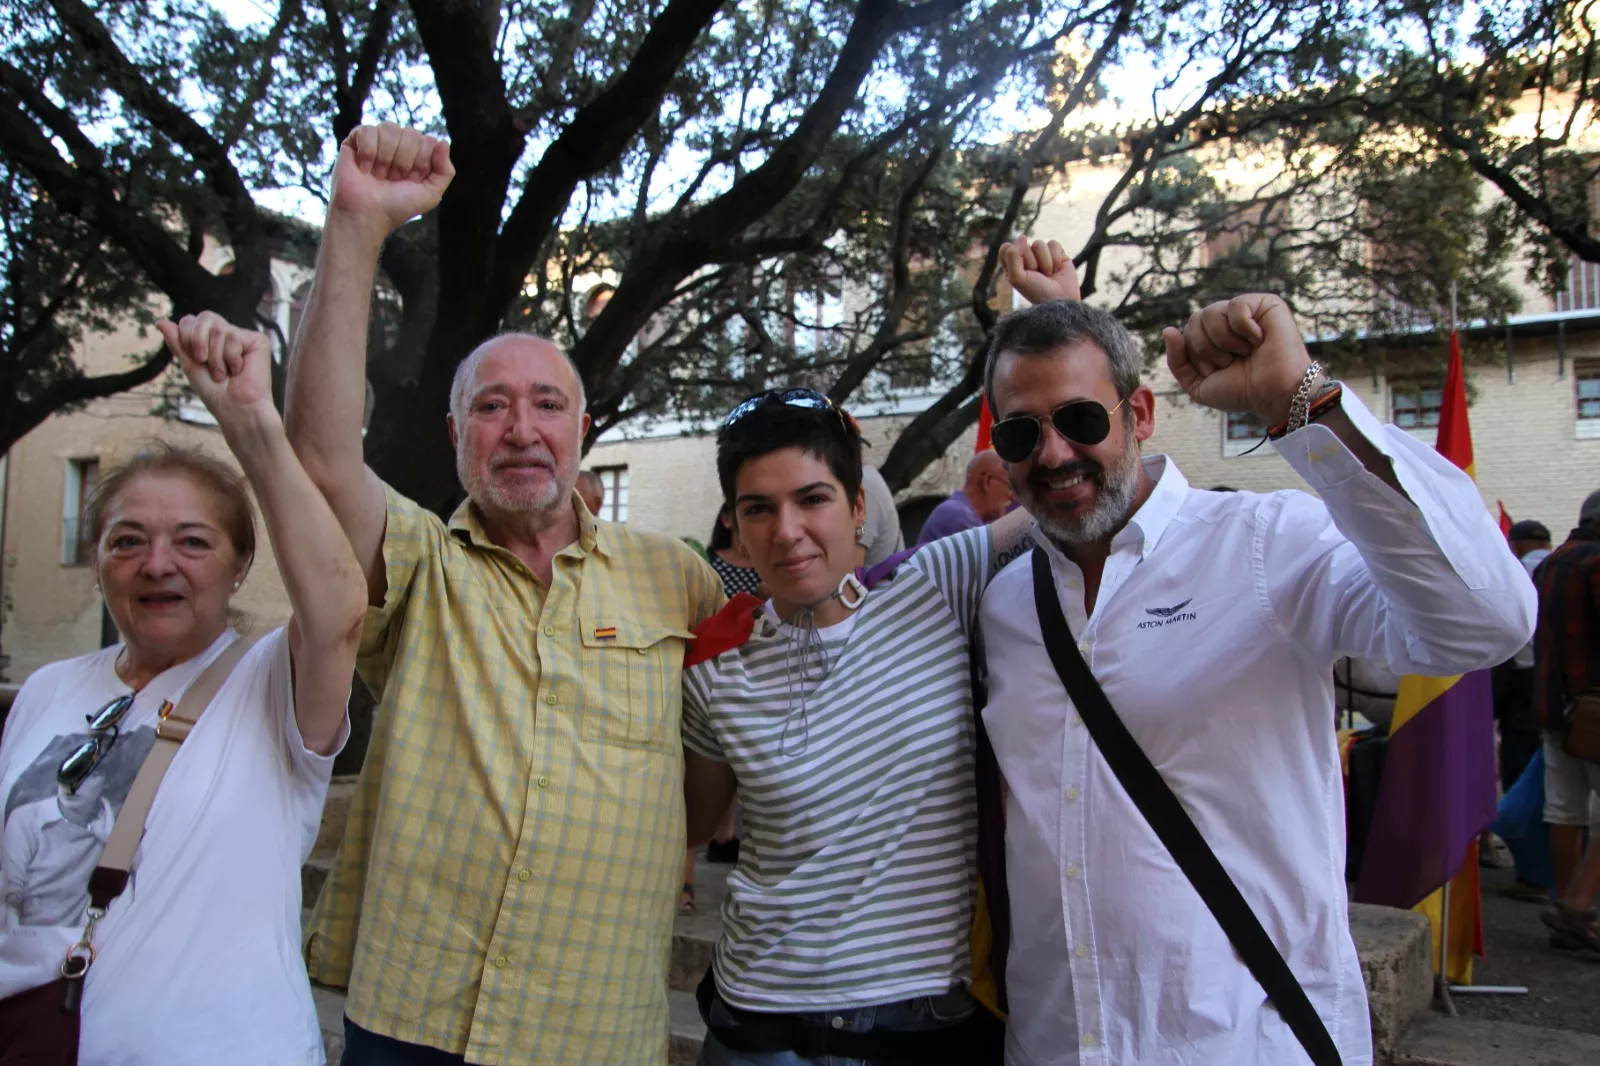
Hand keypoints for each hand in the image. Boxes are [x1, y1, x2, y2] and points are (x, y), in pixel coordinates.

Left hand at [157, 313, 276, 429]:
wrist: (235, 409)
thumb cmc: (214, 392)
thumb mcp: (189, 365)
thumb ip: (178, 343)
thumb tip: (160, 321)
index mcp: (211, 339)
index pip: (192, 320)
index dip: (187, 335)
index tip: (195, 359)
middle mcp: (228, 333)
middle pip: (205, 317)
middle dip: (198, 341)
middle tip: (203, 361)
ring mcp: (243, 336)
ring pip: (219, 331)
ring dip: (215, 358)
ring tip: (223, 374)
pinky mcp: (258, 341)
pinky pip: (234, 337)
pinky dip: (231, 358)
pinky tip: (239, 370)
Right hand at [329, 123, 454, 237]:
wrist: (366, 215)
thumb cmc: (397, 206)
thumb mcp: (431, 194)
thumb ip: (445, 171)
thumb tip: (443, 142)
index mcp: (418, 155)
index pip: (429, 141)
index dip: (421, 163)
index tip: (411, 181)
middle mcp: (399, 145)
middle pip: (411, 134)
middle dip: (404, 162)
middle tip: (393, 180)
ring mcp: (378, 141)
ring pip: (390, 128)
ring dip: (386, 158)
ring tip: (378, 175)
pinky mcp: (355, 140)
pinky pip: (368, 130)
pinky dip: (368, 152)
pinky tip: (364, 168)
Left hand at [1000, 235, 1080, 304]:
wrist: (1060, 300)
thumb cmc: (1036, 291)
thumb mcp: (1017, 278)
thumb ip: (1012, 255)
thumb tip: (1023, 236)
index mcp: (1011, 265)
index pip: (1006, 248)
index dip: (1014, 256)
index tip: (1022, 270)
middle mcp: (1025, 258)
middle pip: (1023, 245)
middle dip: (1031, 262)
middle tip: (1037, 276)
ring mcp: (1041, 255)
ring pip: (1039, 244)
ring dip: (1044, 261)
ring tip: (1048, 274)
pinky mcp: (1056, 253)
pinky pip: (1053, 244)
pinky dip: (1055, 258)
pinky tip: (1057, 269)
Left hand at [1162, 294, 1311, 424]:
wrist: (1273, 394)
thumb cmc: (1241, 391)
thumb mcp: (1198, 384)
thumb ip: (1176, 360)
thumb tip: (1168, 330)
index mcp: (1211, 337)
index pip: (1184, 333)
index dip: (1195, 356)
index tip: (1217, 371)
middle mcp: (1226, 322)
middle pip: (1194, 320)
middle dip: (1207, 349)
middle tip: (1231, 362)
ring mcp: (1245, 312)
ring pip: (1210, 313)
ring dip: (1224, 342)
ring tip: (1245, 352)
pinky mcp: (1265, 304)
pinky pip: (1235, 306)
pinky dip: (1244, 329)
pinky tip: (1259, 339)